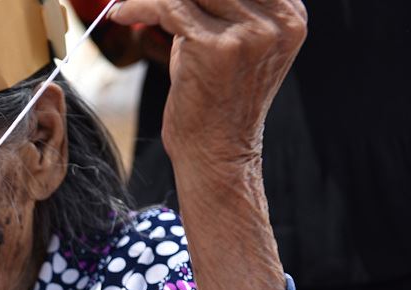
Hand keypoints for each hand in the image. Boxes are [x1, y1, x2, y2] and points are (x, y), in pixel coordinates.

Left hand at [109, 0, 306, 158]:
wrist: (216, 152)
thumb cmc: (216, 99)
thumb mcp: (232, 43)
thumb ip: (219, 5)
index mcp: (289, 14)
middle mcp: (277, 20)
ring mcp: (250, 33)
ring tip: (132, 2)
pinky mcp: (216, 47)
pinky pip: (168, 7)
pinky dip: (139, 6)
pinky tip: (123, 13)